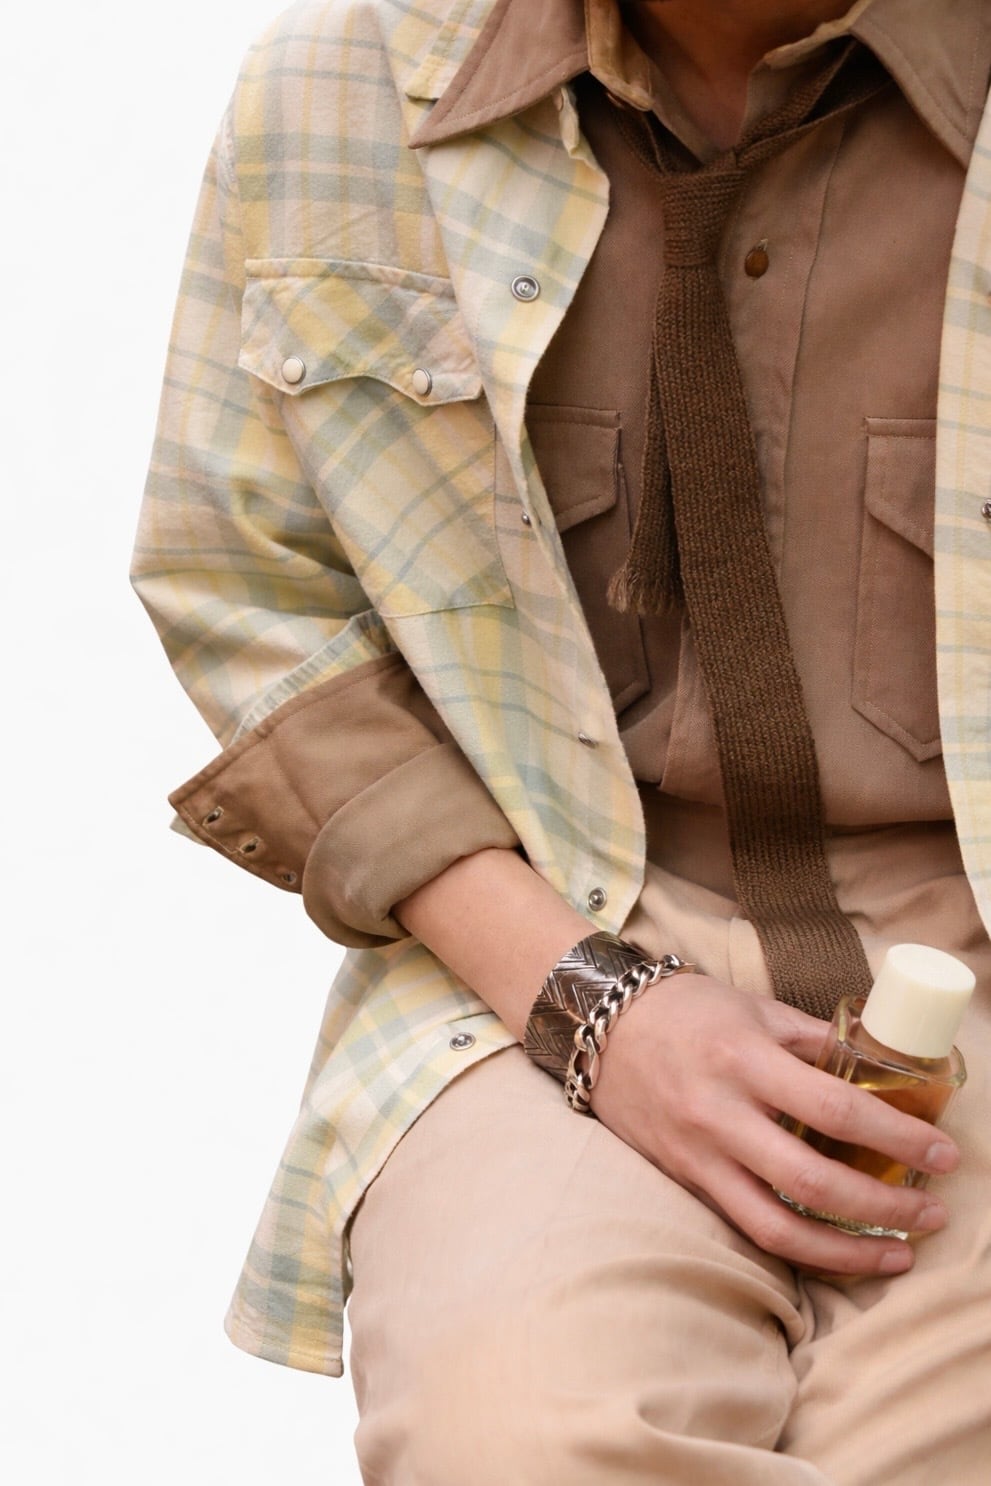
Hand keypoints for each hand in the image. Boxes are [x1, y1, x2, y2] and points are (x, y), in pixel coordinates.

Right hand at [589, 973, 958, 1275]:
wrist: (601, 1028)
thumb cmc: (684, 1011)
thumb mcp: (754, 1009)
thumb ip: (814, 1040)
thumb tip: (880, 1066)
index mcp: (745, 1059)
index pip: (837, 1109)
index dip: (899, 1137)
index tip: (943, 1153)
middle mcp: (721, 1114)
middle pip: (813, 1182)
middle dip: (885, 1207)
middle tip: (934, 1212)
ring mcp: (700, 1155)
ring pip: (778, 1227)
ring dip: (847, 1252)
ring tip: (898, 1254)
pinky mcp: (687, 1181)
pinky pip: (748, 1226)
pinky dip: (800, 1247)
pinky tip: (839, 1251)